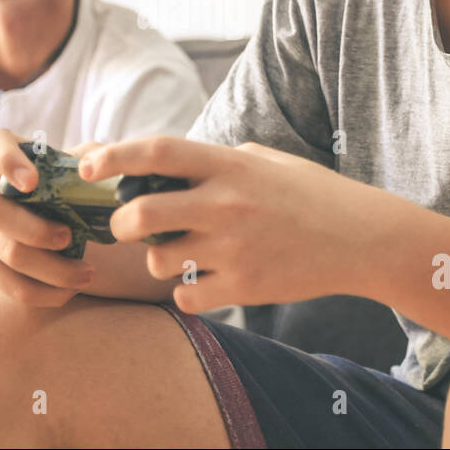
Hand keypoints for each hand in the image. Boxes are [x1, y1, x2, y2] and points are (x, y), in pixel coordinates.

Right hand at [0, 129, 99, 306]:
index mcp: (2, 151)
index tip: (33, 182)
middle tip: (70, 237)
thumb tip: (96, 170)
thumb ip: (92, 157)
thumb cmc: (65, 177)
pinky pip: (11, 286)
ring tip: (88, 272)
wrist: (45, 207)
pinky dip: (45, 293)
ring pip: (8, 254)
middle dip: (34, 229)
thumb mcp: (78, 159)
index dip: (9, 163)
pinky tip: (71, 289)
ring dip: (52, 269)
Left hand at [79, 137, 372, 313]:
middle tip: (126, 225)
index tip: (87, 163)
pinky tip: (203, 281)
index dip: (114, 155)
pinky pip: (185, 298)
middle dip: (120, 223)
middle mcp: (226, 204)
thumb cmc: (310, 194)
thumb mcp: (263, 160)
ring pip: (158, 261)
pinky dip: (184, 293)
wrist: (362, 239)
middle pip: (142, 214)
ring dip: (157, 260)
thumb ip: (214, 160)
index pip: (157, 151)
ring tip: (181, 253)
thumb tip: (159, 162)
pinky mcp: (244, 288)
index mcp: (229, 165)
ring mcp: (234, 249)